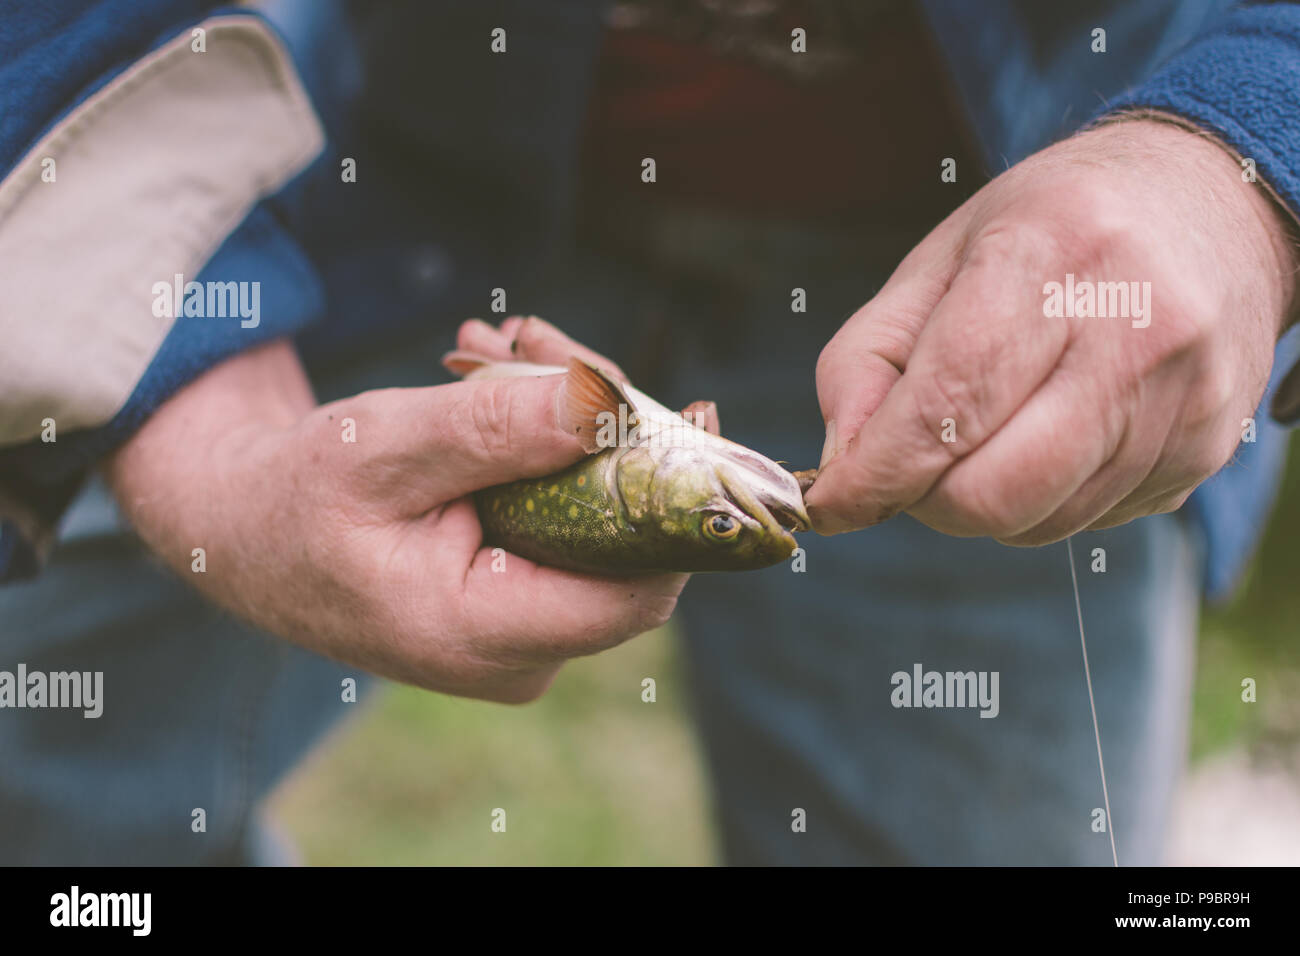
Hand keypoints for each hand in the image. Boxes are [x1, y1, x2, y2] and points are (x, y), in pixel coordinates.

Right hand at [104, 321, 683, 702]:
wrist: (244, 529)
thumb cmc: (297, 494)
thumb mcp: (381, 449)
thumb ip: (491, 431)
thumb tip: (605, 404)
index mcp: (480, 636)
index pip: (636, 590)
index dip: (678, 506)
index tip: (691, 411)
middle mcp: (517, 652)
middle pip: (623, 542)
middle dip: (604, 432)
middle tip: (543, 343)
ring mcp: (520, 630)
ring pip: (597, 519)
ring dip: (569, 426)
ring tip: (503, 345)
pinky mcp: (516, 596)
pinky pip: (565, 517)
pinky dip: (547, 446)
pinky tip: (501, 377)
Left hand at [807, 118, 1298, 542]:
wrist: (1210, 204)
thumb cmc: (1049, 231)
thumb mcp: (938, 261)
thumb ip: (864, 360)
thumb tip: (842, 468)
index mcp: (1052, 257)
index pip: (946, 408)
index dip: (876, 474)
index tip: (830, 504)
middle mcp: (1136, 329)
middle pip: (992, 493)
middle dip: (927, 498)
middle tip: (915, 459)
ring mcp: (1185, 397)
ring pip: (1037, 522)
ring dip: (986, 499)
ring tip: (998, 422)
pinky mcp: (1209, 448)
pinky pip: (1090, 523)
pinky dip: (1046, 498)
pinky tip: (1061, 426)